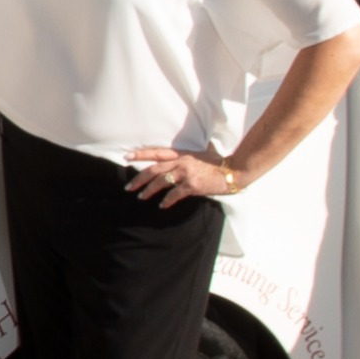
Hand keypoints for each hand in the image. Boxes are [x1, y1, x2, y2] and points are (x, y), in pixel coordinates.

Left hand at [121, 143, 240, 207]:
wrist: (233, 171)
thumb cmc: (217, 163)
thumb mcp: (199, 154)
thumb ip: (185, 156)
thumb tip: (175, 160)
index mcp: (182, 153)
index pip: (157, 152)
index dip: (140, 154)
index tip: (126, 157)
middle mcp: (181, 162)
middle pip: (154, 169)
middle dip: (139, 178)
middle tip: (128, 187)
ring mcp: (187, 173)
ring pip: (161, 181)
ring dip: (149, 190)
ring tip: (141, 197)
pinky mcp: (193, 185)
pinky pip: (175, 194)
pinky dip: (167, 200)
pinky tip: (162, 205)